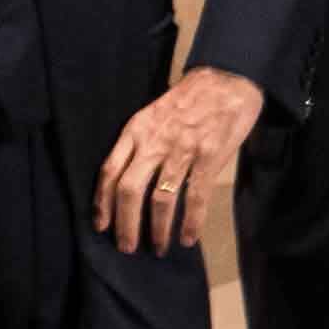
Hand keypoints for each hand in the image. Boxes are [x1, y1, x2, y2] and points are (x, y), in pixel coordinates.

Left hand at [94, 65, 264, 256]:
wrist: (227, 79)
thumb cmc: (190, 98)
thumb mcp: (154, 113)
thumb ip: (142, 142)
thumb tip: (132, 178)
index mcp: (136, 130)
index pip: (109, 171)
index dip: (102, 203)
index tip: (100, 226)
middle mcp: (153, 142)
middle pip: (129, 190)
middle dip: (125, 224)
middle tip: (127, 248)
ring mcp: (181, 151)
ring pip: (160, 199)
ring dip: (157, 229)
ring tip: (158, 248)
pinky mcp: (208, 157)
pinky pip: (195, 197)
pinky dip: (191, 222)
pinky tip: (188, 238)